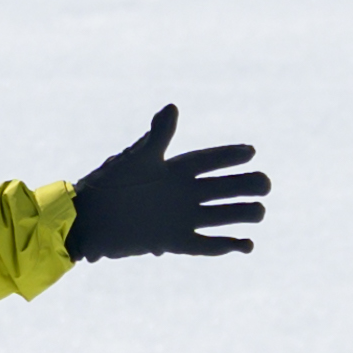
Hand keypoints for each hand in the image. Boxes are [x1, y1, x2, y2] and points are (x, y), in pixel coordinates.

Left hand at [63, 105, 266, 264]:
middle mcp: (182, 193)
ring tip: (260, 212)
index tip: (251, 151)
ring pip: (221, 215)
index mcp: (174, 169)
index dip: (230, 156)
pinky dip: (227, 245)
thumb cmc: (109, 185)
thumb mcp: (136, 159)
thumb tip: (172, 107)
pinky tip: (246, 245)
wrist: (87, 222)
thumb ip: (158, 135)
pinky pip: (207, 245)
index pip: (210, 160)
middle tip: (265, 184)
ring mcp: (180, 217)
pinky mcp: (175, 241)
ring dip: (243, 214)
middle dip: (246, 185)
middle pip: (224, 188)